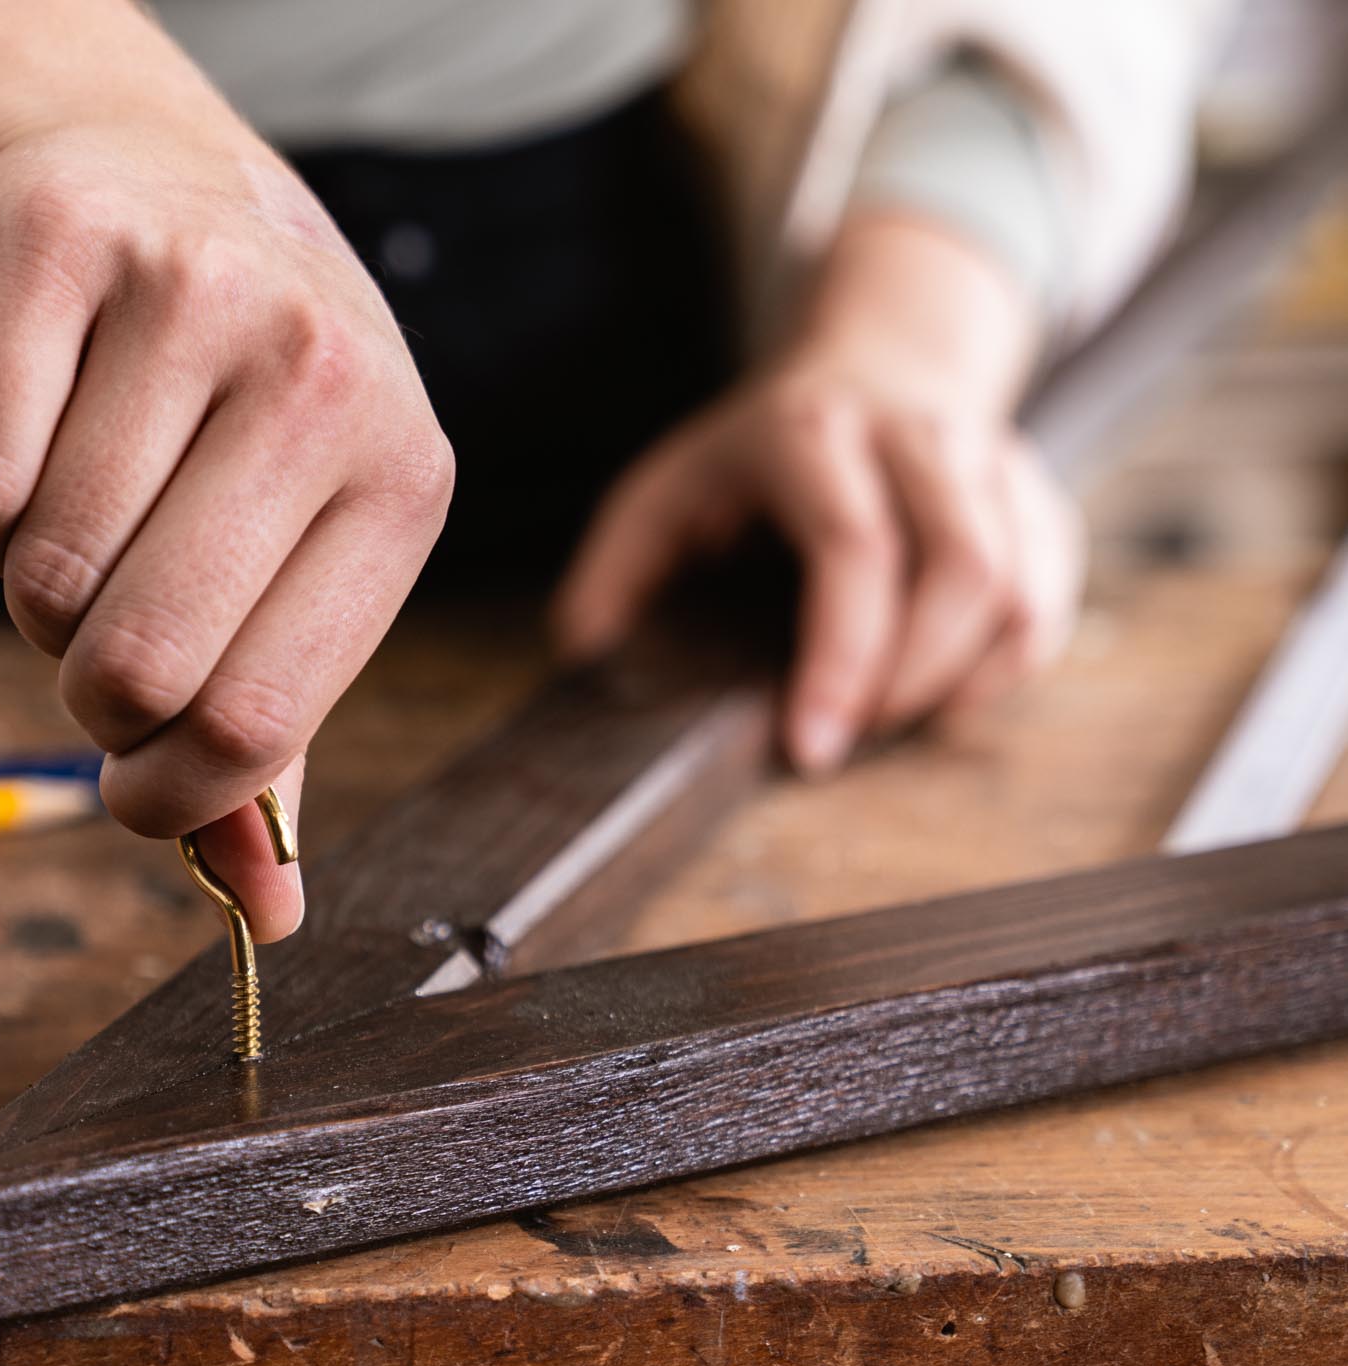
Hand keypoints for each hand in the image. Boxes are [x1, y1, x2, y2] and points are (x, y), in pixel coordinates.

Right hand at [0, 127, 453, 937]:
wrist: (150, 181)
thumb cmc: (230, 416)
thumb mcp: (295, 557)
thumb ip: (274, 738)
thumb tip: (264, 916)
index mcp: (403, 484)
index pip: (258, 719)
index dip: (163, 798)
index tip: (128, 791)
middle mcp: (322, 379)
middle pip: (142, 663)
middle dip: (90, 696)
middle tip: (93, 645)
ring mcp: (197, 294)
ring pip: (44, 576)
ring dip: (30, 594)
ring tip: (75, 518)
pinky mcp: (60, 243)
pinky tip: (24, 445)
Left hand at [552, 213, 1083, 773]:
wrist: (878, 355)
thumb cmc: (758, 448)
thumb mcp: (667, 485)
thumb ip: (617, 566)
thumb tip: (581, 649)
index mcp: (811, 429)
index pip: (853, 546)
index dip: (841, 656)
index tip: (811, 743)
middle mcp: (914, 433)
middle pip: (960, 565)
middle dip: (912, 678)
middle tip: (853, 735)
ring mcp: (987, 456)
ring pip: (1022, 578)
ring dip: (970, 674)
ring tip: (898, 717)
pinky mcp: (1034, 490)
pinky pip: (1051, 584)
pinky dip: (1015, 656)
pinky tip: (955, 690)